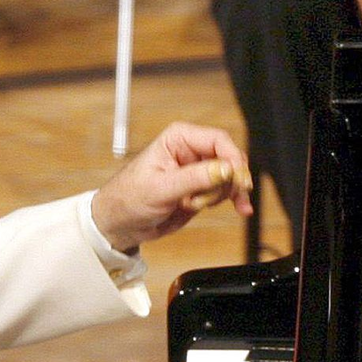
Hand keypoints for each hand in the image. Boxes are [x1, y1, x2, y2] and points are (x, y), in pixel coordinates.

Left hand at [90, 121, 253, 252]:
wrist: (121, 223)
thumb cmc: (129, 198)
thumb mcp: (161, 188)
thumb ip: (194, 178)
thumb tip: (224, 169)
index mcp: (179, 139)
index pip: (218, 140)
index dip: (232, 159)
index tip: (237, 178)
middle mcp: (191, 151)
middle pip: (229, 158)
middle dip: (229, 179)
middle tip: (226, 196)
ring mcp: (198, 171)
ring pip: (229, 177)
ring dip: (221, 194)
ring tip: (196, 205)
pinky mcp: (201, 189)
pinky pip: (225, 191)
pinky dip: (232, 200)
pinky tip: (240, 208)